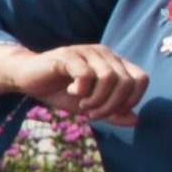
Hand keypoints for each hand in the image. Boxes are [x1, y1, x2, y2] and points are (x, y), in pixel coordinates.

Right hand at [0, 41, 146, 124]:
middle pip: (126, 82)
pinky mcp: (68, 56)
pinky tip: (72, 93)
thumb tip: (136, 120)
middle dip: (112, 105)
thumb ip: (112, 113)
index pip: (141, 79)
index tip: (111, 112)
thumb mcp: (90, 106)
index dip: (131, 100)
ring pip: (109, 78)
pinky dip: (82, 90)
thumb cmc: (62, 91)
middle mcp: (105, 54)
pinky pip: (86, 74)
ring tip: (83, 105)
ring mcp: (87, 52)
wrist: (29, 78)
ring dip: (97, 100)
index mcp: (114, 63)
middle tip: (93, 114)